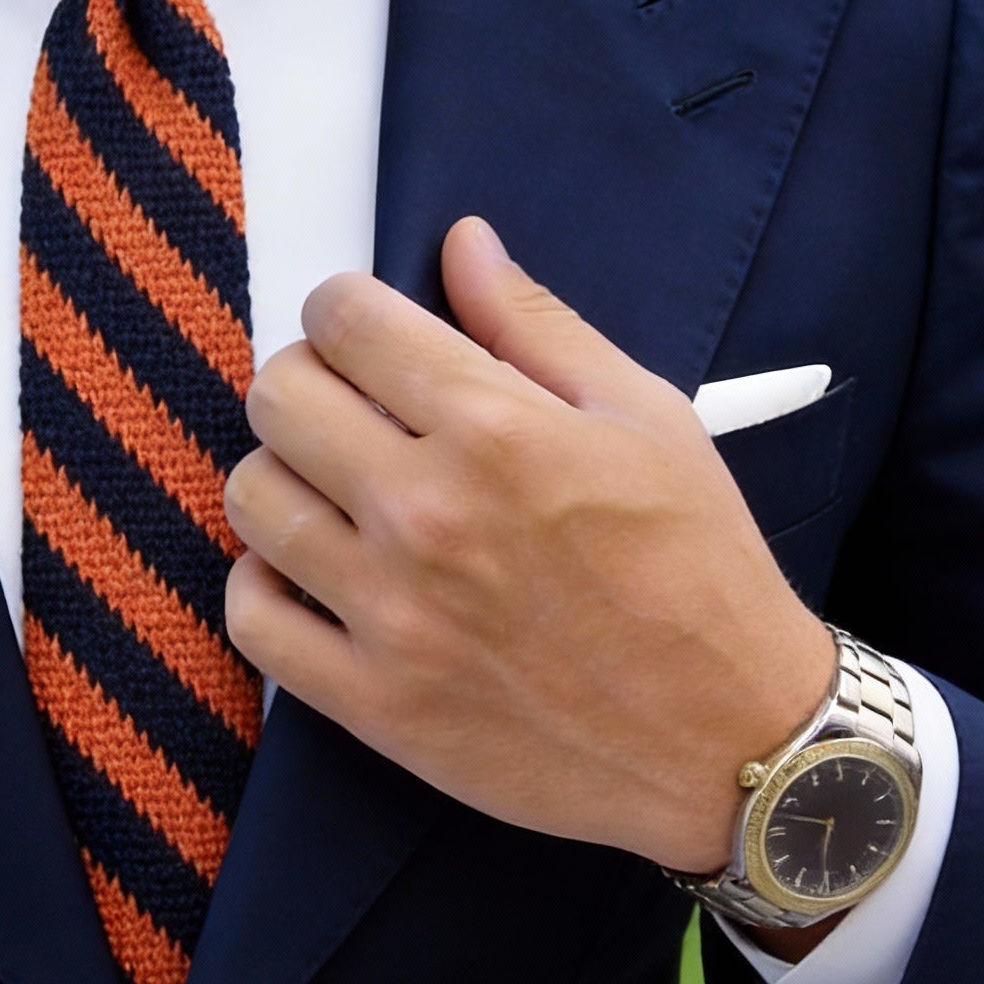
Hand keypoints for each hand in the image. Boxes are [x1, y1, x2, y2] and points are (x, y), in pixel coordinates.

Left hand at [223, 217, 834, 873]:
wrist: (730, 740)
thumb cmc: (700, 572)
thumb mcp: (647, 419)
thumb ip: (537, 325)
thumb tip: (461, 244)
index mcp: (496, 430)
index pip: (345, 322)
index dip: (344, 310)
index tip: (363, 332)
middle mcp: (427, 514)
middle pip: (280, 397)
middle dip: (306, 382)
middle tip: (349, 409)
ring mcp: (391, 614)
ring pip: (252, 498)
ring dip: (282, 476)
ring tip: (333, 492)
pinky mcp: (373, 702)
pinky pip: (252, 619)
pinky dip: (264, 585)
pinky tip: (312, 573)